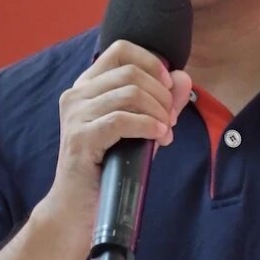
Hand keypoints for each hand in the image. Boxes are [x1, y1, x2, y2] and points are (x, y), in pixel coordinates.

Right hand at [47, 40, 192, 218]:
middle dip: (161, 95)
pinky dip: (148, 126)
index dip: (151, 62)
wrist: (77, 209)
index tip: (167, 86)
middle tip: (170, 120)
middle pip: (131, 73)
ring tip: (165, 131)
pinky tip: (159, 136)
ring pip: (130, 94)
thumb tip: (183, 77)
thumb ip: (161, 102)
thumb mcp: (140, 129)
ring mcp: (75, 115)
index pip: (120, 50)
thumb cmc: (109, 167)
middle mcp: (76, 94)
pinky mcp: (80, 137)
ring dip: (158, 112)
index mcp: (87, 86)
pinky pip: (122, 120)